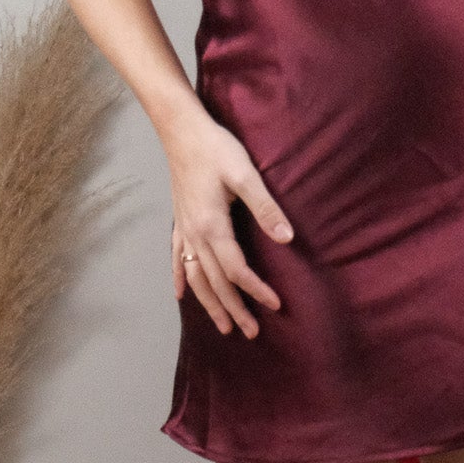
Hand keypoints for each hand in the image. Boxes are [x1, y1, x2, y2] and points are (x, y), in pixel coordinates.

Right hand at [166, 114, 294, 336]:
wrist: (181, 130)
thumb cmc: (215, 149)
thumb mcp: (245, 175)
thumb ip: (265, 208)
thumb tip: (287, 237)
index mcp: (213, 227)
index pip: (237, 270)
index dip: (256, 290)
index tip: (275, 305)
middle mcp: (195, 235)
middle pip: (216, 282)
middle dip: (233, 309)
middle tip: (250, 332)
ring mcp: (184, 230)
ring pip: (196, 277)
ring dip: (209, 303)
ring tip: (222, 327)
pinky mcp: (179, 222)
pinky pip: (176, 259)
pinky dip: (179, 279)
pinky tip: (181, 296)